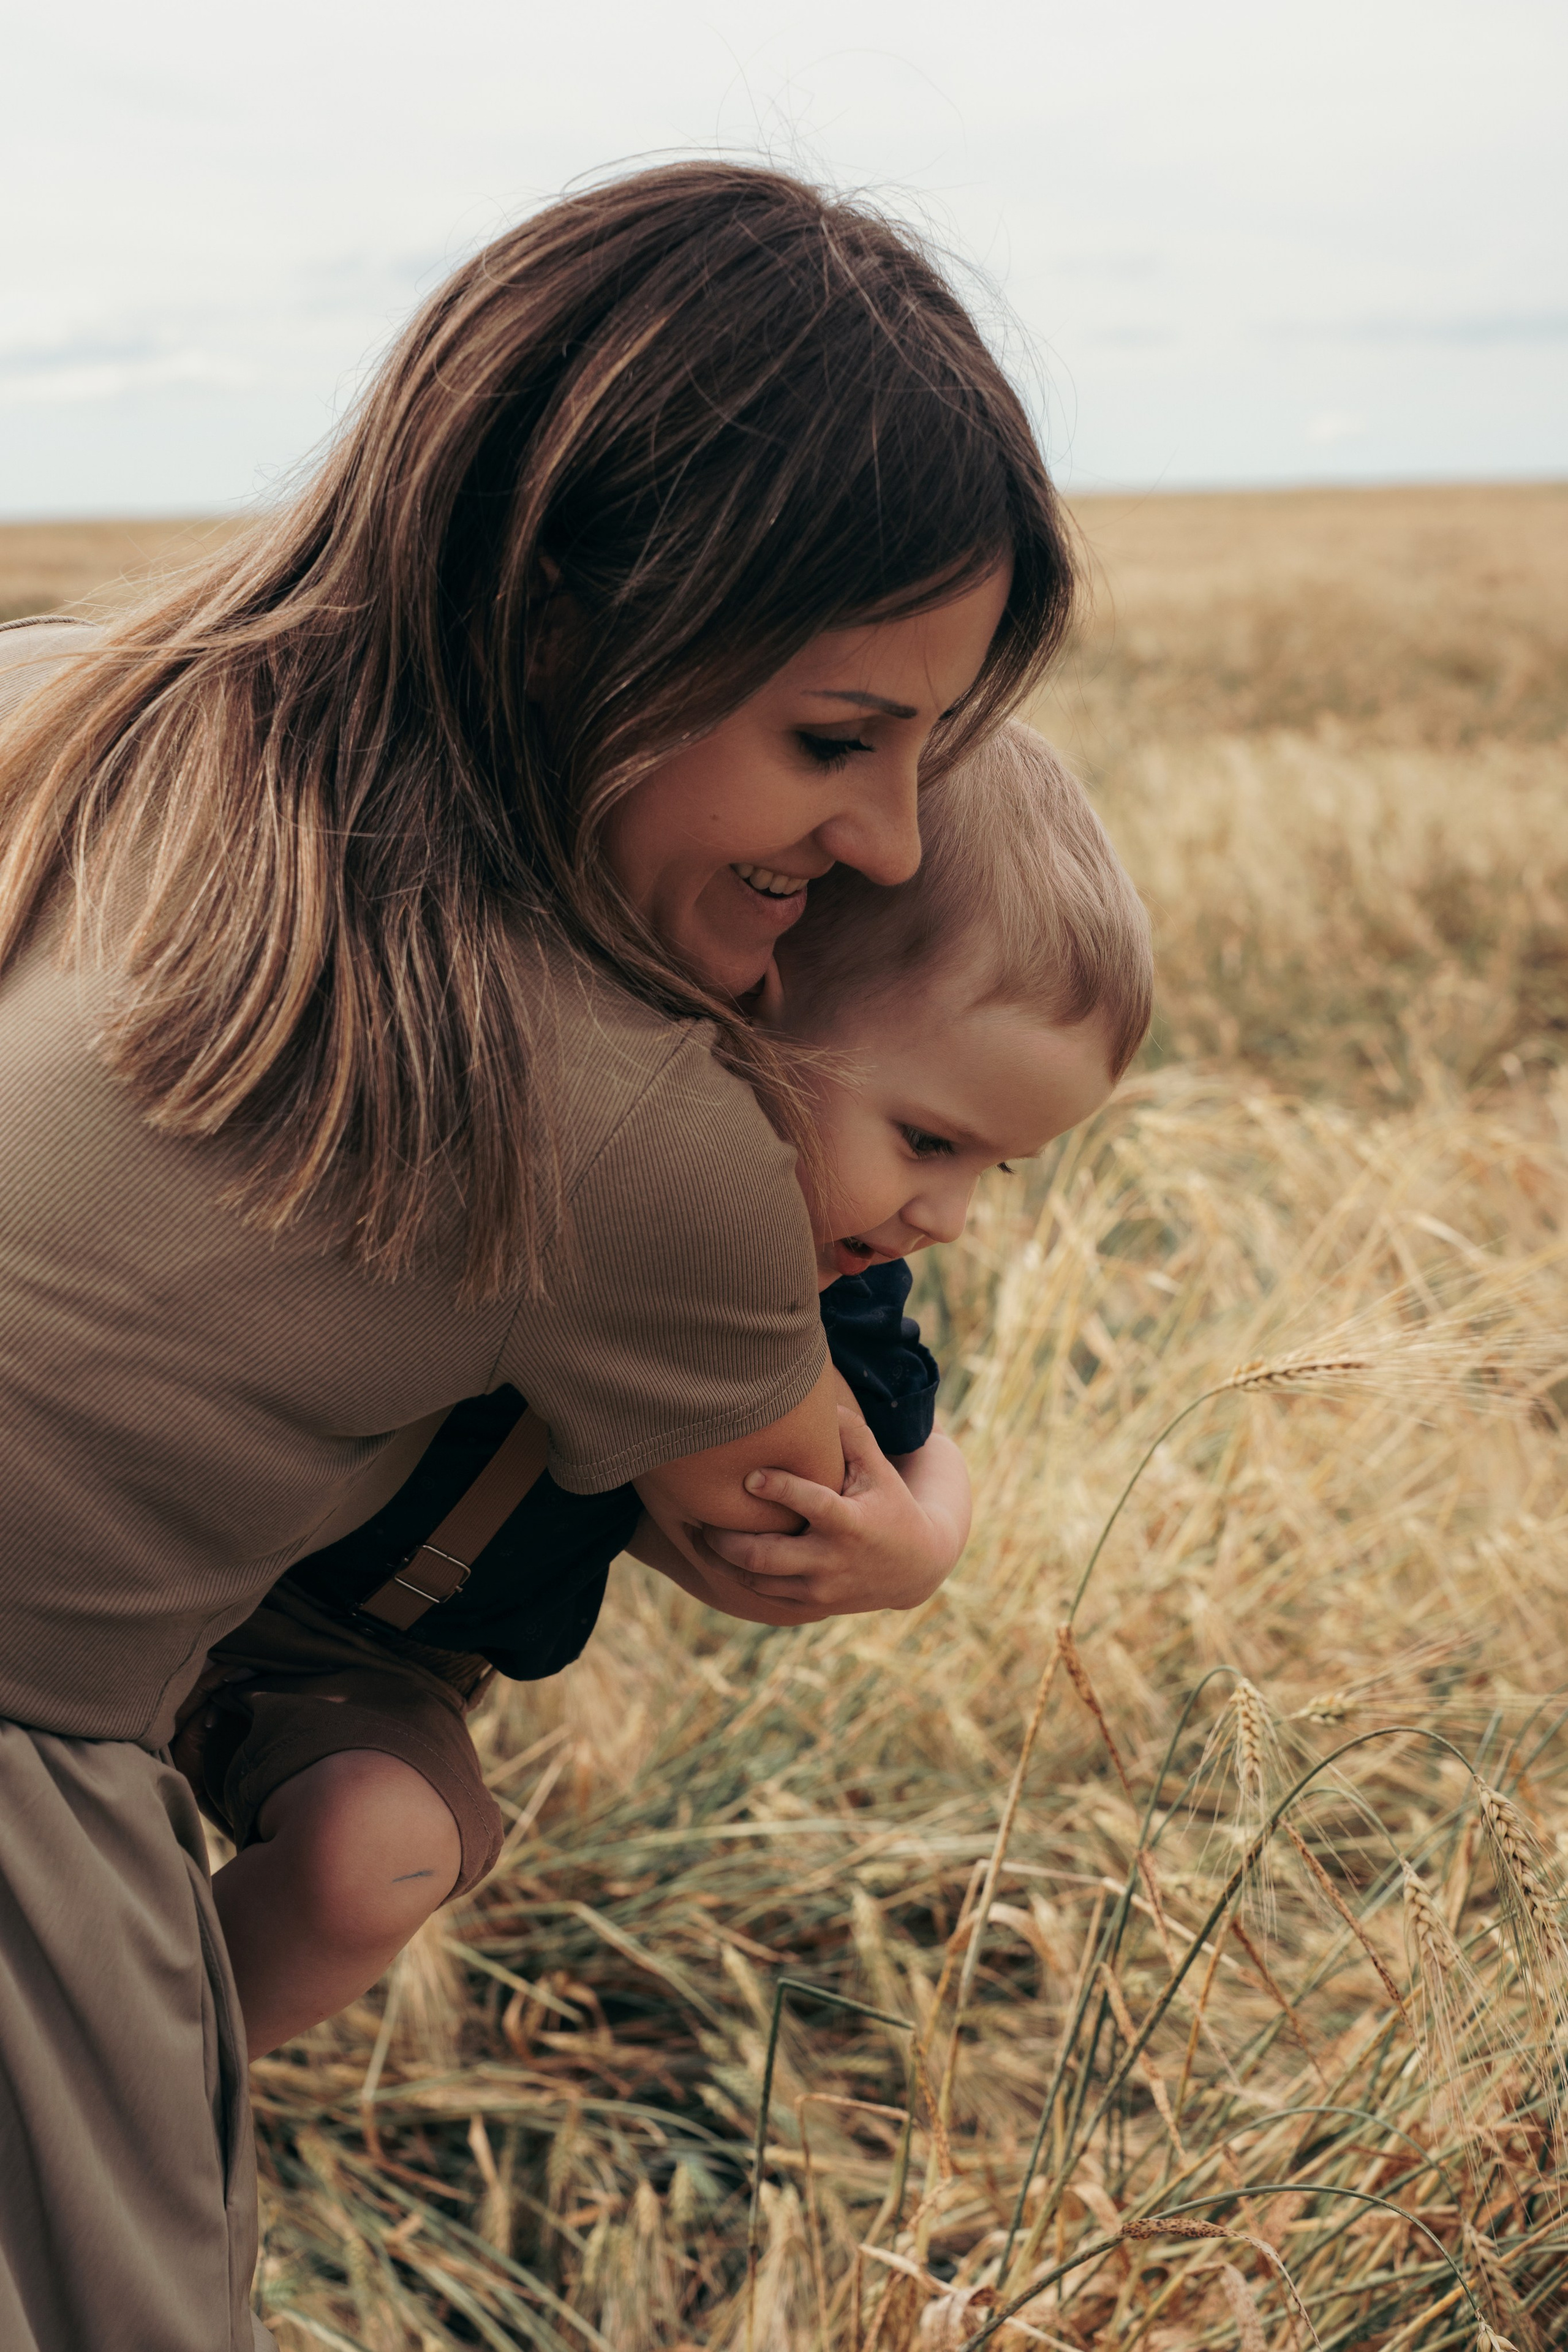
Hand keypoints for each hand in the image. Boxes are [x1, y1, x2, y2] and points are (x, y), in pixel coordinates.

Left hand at [696, 1407, 967, 1614]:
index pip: (812, 1506)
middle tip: (701, 1516)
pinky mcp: (811, 1605)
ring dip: (722, 1558)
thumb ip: (851, 1434)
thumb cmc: (890, 1504)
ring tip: (700, 1533)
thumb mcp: (879, 1469)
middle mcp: (832, 1561)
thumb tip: (816, 1395)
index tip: (748, 1475)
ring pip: (756, 1580)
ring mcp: (820, 1589)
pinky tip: (719, 1553)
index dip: (780, 1489)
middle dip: (726, 1539)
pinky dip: (738, 1575)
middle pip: (765, 1556)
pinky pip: (763, 1594)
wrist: (914, 1567)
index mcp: (851, 1524)